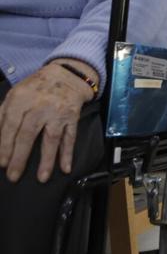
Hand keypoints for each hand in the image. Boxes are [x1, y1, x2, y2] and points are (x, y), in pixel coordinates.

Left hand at [0, 62, 93, 182]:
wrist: (67, 75)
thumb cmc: (36, 87)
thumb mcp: (15, 94)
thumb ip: (3, 113)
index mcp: (21, 99)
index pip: (10, 126)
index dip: (5, 146)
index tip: (1, 163)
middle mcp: (40, 106)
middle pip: (28, 135)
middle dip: (20, 157)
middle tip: (13, 176)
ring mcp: (58, 113)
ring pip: (51, 139)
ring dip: (47, 160)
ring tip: (42, 178)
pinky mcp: (72, 117)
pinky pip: (70, 137)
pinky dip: (68, 153)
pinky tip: (65, 167)